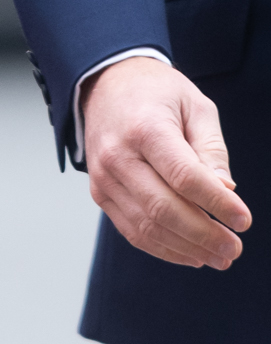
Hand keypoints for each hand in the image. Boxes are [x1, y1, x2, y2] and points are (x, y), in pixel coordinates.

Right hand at [80, 58, 249, 270]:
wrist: (106, 86)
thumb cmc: (157, 94)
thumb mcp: (196, 106)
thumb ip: (211, 148)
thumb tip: (226, 190)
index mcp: (146, 128)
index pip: (184, 176)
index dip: (216, 203)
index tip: (243, 220)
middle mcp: (118, 156)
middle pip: (164, 208)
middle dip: (204, 235)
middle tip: (234, 248)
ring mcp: (104, 179)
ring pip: (147, 227)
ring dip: (186, 248)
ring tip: (219, 257)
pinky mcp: (100, 194)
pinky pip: (132, 231)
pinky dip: (163, 248)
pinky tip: (191, 254)